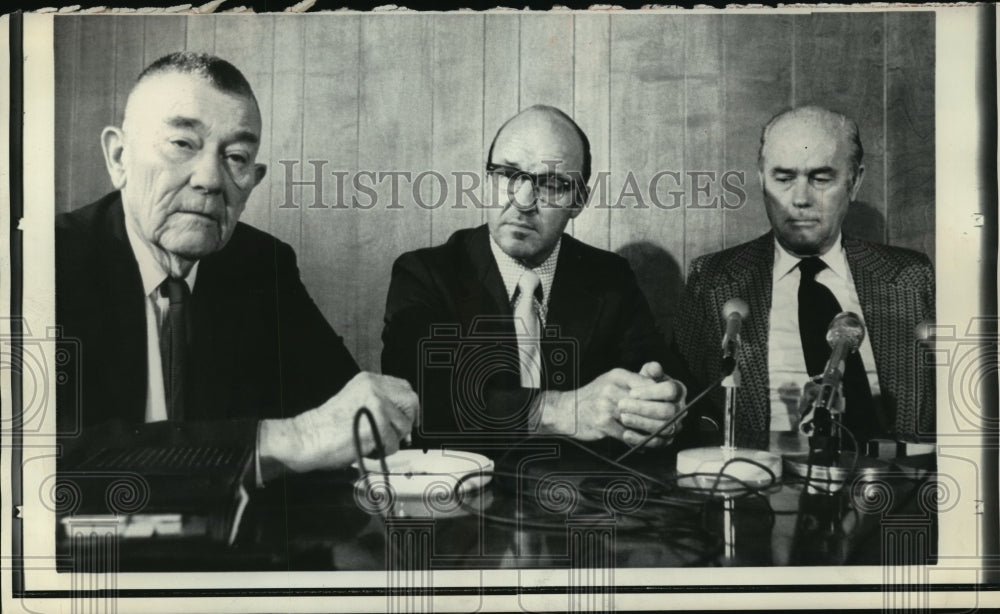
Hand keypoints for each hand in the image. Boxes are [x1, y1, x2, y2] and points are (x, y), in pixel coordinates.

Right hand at [259, 372, 417, 478]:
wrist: (307, 437)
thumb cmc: (326, 426)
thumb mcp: (355, 400)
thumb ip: (377, 401)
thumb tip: (402, 414)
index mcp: (368, 380)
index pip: (403, 387)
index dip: (408, 405)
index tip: (408, 417)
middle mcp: (374, 388)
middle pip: (411, 401)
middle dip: (406, 421)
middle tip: (395, 432)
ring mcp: (377, 404)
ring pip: (404, 425)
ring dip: (392, 439)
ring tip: (373, 440)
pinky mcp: (378, 423)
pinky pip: (394, 443)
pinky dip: (384, 450)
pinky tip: (368, 447)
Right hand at [540, 364, 684, 447]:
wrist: (566, 410)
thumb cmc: (594, 397)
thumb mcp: (614, 381)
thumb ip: (638, 381)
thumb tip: (663, 387)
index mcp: (619, 375)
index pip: (652, 384)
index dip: (665, 398)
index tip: (672, 406)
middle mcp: (613, 388)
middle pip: (650, 405)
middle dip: (664, 418)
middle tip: (673, 426)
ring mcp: (607, 406)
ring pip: (641, 422)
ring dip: (653, 433)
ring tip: (662, 437)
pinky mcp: (602, 423)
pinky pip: (628, 436)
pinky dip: (638, 442)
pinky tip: (643, 444)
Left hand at [625, 361, 686, 445]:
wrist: (635, 404)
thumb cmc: (641, 388)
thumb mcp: (644, 376)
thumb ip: (649, 371)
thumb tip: (655, 368)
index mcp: (678, 390)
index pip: (670, 390)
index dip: (651, 392)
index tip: (632, 392)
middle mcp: (680, 409)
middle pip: (667, 411)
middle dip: (643, 408)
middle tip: (621, 405)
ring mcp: (675, 426)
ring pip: (663, 427)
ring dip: (641, 423)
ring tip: (623, 417)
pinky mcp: (665, 440)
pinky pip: (656, 443)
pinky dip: (640, 439)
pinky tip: (626, 433)